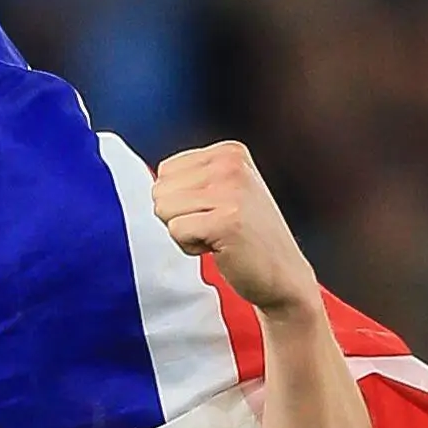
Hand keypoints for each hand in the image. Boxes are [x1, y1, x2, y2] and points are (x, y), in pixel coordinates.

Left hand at [151, 141, 320, 313]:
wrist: (282, 275)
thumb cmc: (245, 237)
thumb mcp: (223, 191)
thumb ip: (189, 178)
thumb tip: (144, 180)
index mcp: (229, 152)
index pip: (165, 171)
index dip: (180, 200)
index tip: (214, 212)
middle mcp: (231, 164)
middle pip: (160, 189)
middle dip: (180, 216)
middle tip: (215, 227)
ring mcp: (231, 191)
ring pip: (163, 209)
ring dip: (185, 232)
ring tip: (218, 235)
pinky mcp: (227, 220)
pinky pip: (175, 230)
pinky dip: (190, 247)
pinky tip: (220, 247)